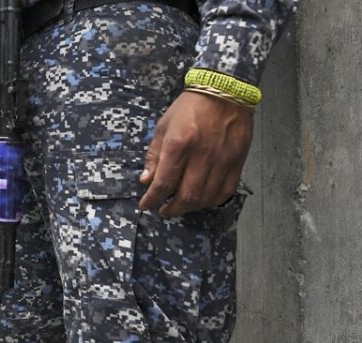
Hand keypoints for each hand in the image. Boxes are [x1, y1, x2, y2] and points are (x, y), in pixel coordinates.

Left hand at [139, 91, 252, 216]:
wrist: (224, 91)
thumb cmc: (189, 108)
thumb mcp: (163, 127)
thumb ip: (154, 155)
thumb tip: (146, 181)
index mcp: (179, 144)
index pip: (163, 183)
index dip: (152, 199)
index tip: (146, 205)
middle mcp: (201, 155)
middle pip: (186, 196)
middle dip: (171, 209)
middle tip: (163, 211)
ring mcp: (222, 160)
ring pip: (205, 198)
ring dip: (190, 208)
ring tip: (180, 206)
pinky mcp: (237, 162)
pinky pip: (225, 191)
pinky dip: (211, 201)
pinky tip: (202, 200)